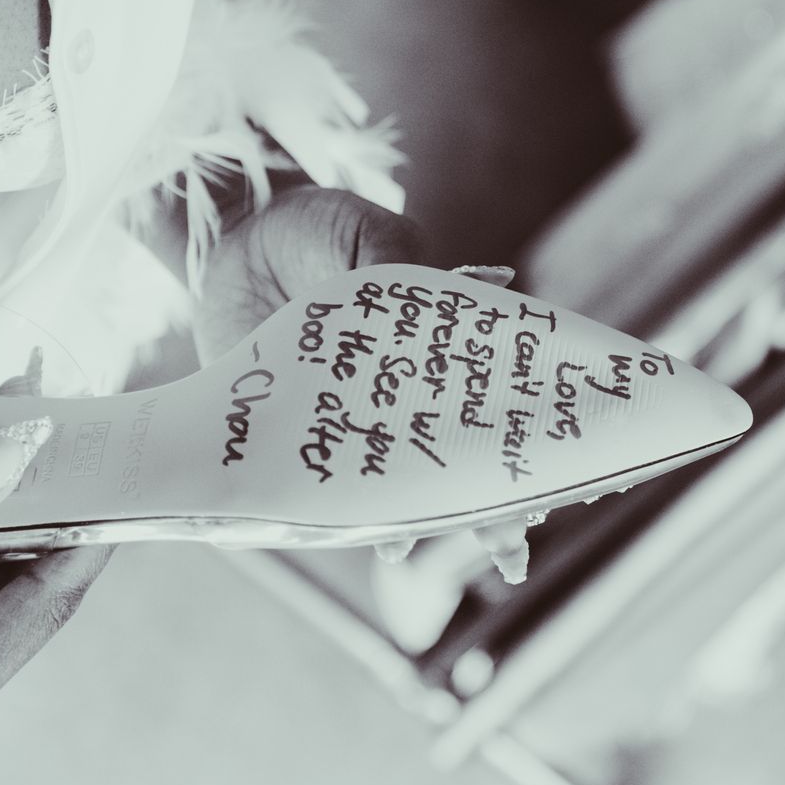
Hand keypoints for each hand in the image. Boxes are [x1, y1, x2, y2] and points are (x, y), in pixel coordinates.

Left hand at [192, 187, 534, 582]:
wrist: (230, 236)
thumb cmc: (313, 227)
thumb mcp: (367, 234)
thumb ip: (410, 264)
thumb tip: (493, 281)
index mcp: (427, 346)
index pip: (486, 401)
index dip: (521, 441)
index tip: (553, 479)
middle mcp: (391, 390)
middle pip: (450, 459)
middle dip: (486, 510)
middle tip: (511, 554)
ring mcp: (341, 415)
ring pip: (389, 485)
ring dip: (413, 524)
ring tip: (420, 557)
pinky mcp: (288, 429)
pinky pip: (320, 481)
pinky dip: (345, 515)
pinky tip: (375, 546)